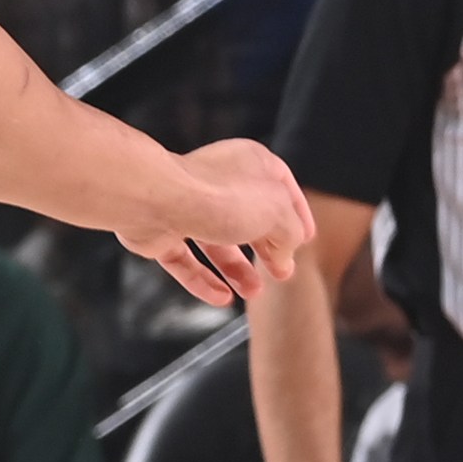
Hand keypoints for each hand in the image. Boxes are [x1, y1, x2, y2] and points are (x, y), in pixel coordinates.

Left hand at [113, 139, 315, 309]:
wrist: (156, 201)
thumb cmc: (221, 197)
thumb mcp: (277, 215)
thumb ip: (290, 235)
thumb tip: (286, 256)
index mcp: (251, 162)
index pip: (283, 188)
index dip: (297, 215)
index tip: (307, 240)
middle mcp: (218, 180)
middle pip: (249, 218)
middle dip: (267, 248)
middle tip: (282, 273)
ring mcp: (186, 206)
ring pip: (216, 242)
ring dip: (236, 269)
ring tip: (253, 292)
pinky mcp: (161, 231)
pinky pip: (185, 260)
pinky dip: (202, 280)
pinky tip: (221, 298)